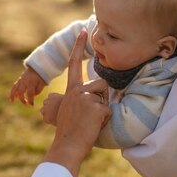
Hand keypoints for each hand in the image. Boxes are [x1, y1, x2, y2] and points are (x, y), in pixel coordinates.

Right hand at [10, 67, 45, 105]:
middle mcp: (25, 81)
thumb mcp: (42, 83)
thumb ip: (38, 90)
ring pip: (15, 88)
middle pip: (21, 91)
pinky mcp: (19, 79)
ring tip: (12, 101)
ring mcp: (21, 80)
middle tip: (26, 103)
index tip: (32, 105)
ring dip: (13, 95)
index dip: (30, 100)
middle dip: (22, 99)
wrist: (37, 68)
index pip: (30, 93)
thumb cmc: (41, 77)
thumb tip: (33, 96)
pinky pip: (14, 86)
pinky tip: (12, 98)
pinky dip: (12, 92)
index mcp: (32, 82)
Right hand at [43, 29, 110, 176]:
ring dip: (102, 111)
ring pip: (105, 98)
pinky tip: (93, 126)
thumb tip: (92, 99)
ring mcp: (87, 98)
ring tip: (89, 122)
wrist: (67, 145)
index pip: (73, 64)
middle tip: (88, 117)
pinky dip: (104, 121)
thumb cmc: (70, 131)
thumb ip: (79, 99)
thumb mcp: (69, 110)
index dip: (78, 47)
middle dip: (101, 100)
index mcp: (71, 90)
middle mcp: (78, 90)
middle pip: (101, 85)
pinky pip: (109, 111)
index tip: (84, 31)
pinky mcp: (96, 107)